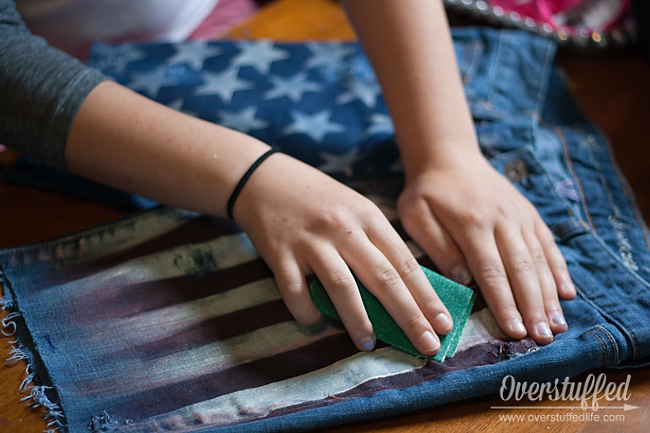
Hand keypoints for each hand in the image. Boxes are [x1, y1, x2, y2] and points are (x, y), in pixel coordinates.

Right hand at [232, 151, 453, 354]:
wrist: (263, 178)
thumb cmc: (316, 198)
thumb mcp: (354, 208)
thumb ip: (375, 243)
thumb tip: (401, 290)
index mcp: (367, 216)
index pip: (405, 262)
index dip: (427, 296)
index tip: (444, 323)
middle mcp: (343, 228)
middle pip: (383, 278)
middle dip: (409, 316)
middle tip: (427, 345)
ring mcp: (311, 241)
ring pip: (342, 287)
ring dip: (358, 320)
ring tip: (369, 344)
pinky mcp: (280, 253)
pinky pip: (296, 291)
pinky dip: (307, 312)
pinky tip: (315, 322)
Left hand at [397, 151, 575, 344]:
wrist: (449, 156)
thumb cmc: (427, 191)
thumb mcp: (417, 215)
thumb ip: (438, 247)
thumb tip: (463, 281)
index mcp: (472, 223)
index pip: (491, 271)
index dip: (504, 303)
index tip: (514, 331)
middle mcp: (502, 220)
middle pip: (521, 269)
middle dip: (533, 306)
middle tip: (542, 338)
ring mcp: (519, 216)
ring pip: (539, 259)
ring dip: (550, 294)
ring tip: (556, 325)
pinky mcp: (529, 213)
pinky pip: (548, 244)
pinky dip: (559, 270)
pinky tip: (567, 293)